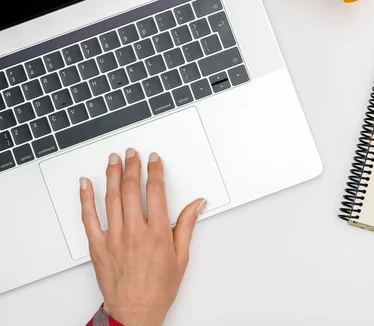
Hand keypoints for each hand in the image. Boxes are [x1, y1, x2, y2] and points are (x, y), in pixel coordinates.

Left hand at [79, 149, 205, 325]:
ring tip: (113, 160)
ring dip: (112, 175)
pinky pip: (88, 217)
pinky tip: (86, 184)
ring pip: (112, 198)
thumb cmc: (158, 288)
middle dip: (132, 166)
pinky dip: (86, 198)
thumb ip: (187, 225)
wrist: (135, 311)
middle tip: (132, 153)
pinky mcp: (98, 246)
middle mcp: (135, 232)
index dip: (155, 171)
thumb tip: (197, 204)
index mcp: (157, 233)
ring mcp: (114, 238)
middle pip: (132, 189)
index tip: (154, 159)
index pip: (156, 192)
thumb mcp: (181, 257)